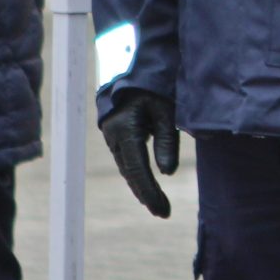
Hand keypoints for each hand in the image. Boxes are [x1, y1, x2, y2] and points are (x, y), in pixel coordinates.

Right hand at [100, 87, 180, 217]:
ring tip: (158, 205)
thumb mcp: (166, 111)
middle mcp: (113, 135)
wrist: (138, 67)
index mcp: (124, 129)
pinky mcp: (116, 134)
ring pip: (127, 168)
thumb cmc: (156, 86)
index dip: (150, 192)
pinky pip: (127, 160)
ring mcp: (112, 135)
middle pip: (130, 173)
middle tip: (164, 212)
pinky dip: (137, 174)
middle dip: (146, 194)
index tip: (163, 210)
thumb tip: (166, 173)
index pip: (138, 169)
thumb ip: (166, 141)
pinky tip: (147, 186)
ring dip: (141, 186)